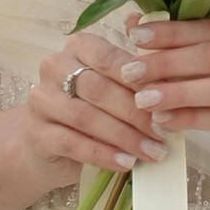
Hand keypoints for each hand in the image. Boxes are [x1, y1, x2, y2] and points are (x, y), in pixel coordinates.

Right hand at [19, 29, 168, 192]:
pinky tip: (126, 163)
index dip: (139, 78)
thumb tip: (174, 65)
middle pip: (98, 88)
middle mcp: (54, 67)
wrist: (48, 142)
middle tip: (164, 132)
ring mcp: (41, 100)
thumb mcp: (114, 86)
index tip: (167, 99)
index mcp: (78, 46)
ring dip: (124, 136)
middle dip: (135, 112)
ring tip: (152, 152)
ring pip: (86, 117)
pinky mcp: (36, 132)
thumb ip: (139, 74)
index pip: (110, 57)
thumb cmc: (92, 107)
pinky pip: (73, 143)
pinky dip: (103, 154)